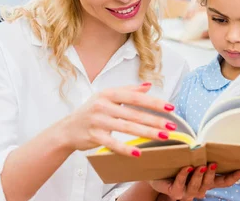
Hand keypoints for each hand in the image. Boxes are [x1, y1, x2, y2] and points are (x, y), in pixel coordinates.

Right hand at [58, 83, 176, 156]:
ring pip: (127, 128)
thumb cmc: (91, 111)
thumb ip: (128, 91)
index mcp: (108, 94)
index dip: (154, 102)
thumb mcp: (106, 97)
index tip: (170, 108)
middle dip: (155, 120)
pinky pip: (113, 143)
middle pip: (134, 113)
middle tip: (172, 126)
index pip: (136, 97)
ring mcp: (98, 121)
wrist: (67, 129)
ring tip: (163, 137)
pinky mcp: (93, 136)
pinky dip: (126, 149)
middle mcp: (103, 105)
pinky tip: (139, 152)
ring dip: (147, 133)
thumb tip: (148, 85)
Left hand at [149, 164, 239, 200]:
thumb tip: (213, 143)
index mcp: (206, 182)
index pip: (223, 182)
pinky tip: (187, 167)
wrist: (156, 174)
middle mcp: (198, 190)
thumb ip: (204, 155)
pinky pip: (180, 185)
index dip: (233, 177)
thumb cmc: (178, 164)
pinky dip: (184, 176)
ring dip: (199, 176)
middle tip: (214, 163)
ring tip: (201, 165)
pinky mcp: (174, 192)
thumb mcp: (193, 159)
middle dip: (212, 174)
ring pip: (196, 187)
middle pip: (210, 184)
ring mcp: (186, 193)